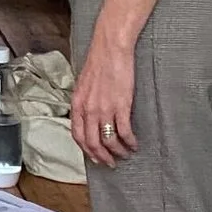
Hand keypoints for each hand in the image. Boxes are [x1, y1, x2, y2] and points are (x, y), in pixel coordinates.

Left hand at [68, 37, 137, 164]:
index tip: (95, 158)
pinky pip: (124, 131)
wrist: (110, 48)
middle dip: (102, 157)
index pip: (78, 135)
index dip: (86, 150)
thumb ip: (84, 103)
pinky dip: (129, 142)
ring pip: (108, 140)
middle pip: (92, 143)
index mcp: (77, 104)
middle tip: (110, 163)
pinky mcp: (121, 105)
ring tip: (125, 154)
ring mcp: (104, 109)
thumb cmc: (98, 63)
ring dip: (117, 152)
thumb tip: (87, 117)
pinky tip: (134, 144)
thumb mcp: (83, 85)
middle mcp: (88, 110)